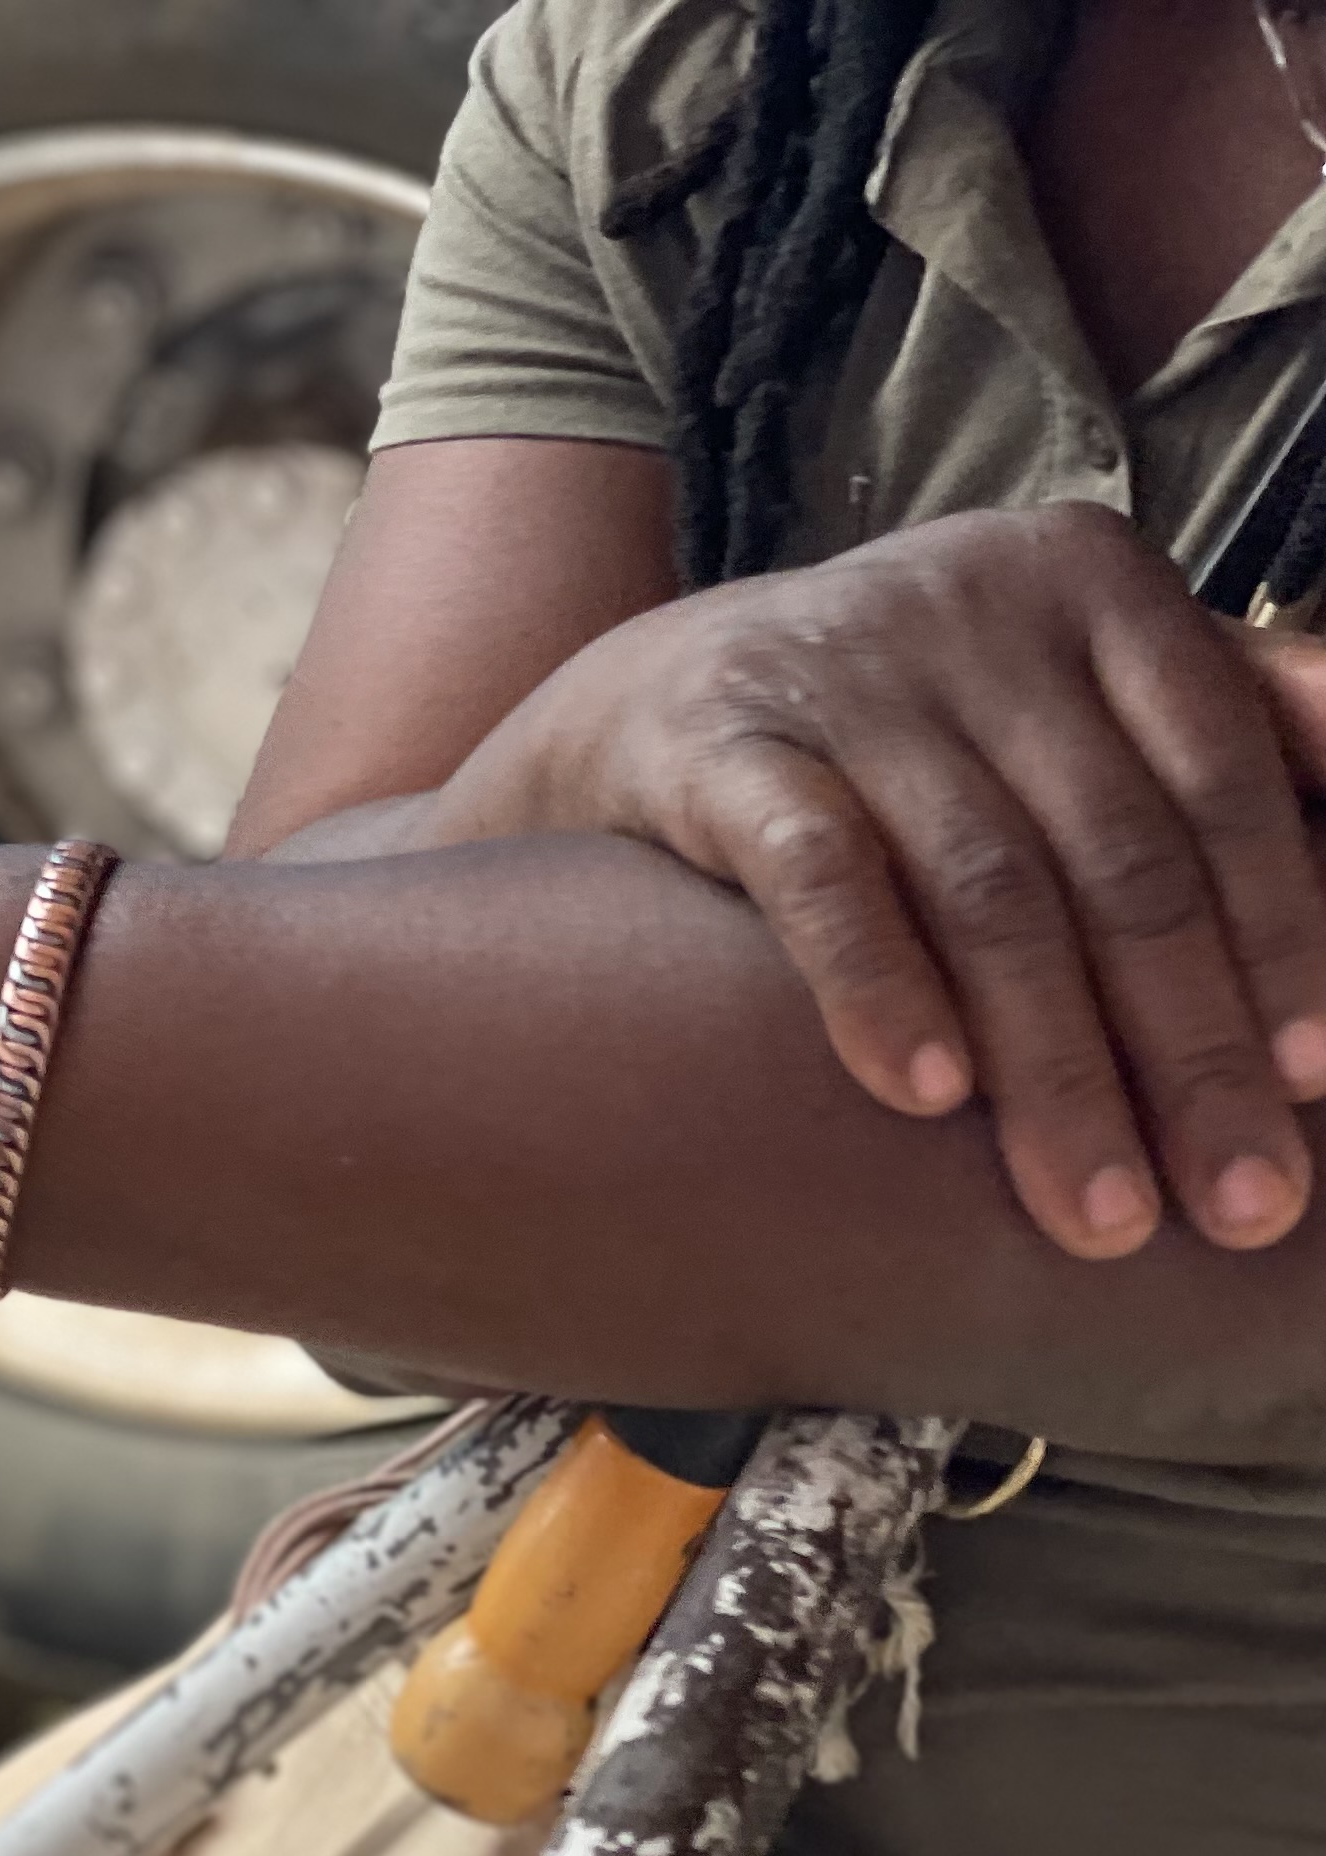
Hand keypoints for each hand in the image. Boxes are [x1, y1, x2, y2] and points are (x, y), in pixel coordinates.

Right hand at [424, 503, 1325, 1259]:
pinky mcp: (718, 744)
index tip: (1315, 1087)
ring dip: (1053, 1069)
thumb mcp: (1067, 684)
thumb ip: (1222, 716)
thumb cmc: (909, 725)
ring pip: (987, 887)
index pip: (1223, 781)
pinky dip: (879, 984)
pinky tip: (924, 1092)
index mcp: (1096, 587)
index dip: (1283, 937)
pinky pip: (817, 872)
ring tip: (1094, 1211)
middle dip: (1186, 1047)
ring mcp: (843, 674)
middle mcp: (976, 612)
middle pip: (1117, 855)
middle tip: (1236, 1203)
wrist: (652, 697)